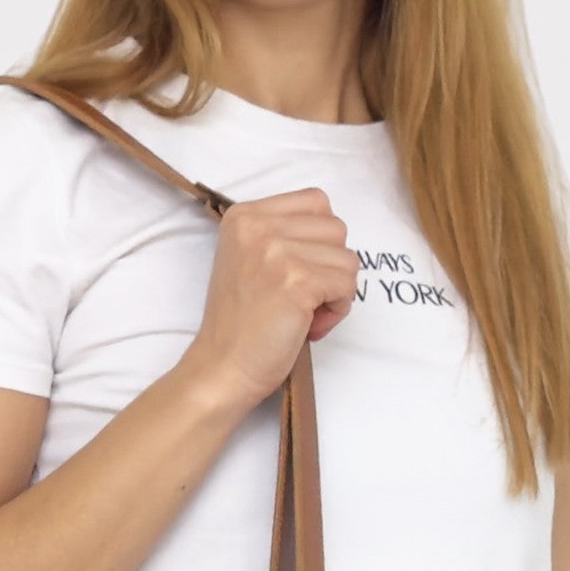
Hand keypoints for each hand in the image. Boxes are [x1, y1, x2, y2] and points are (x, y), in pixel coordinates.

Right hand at [181, 188, 359, 411]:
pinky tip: (312, 325)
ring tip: (307, 314)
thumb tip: (332, 239)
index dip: (320, 241)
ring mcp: (277, 252)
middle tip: (306, 299)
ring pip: (347, 258)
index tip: (301, 273)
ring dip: (336, 291)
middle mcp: (259, 226)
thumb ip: (282, 237)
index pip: (316, 202)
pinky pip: (346, 284)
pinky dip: (337, 310)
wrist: (222, 368)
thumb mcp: (249, 260)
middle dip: (331, 266)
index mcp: (244, 216)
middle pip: (336, 228)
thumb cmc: (240, 325)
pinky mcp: (297, 282)